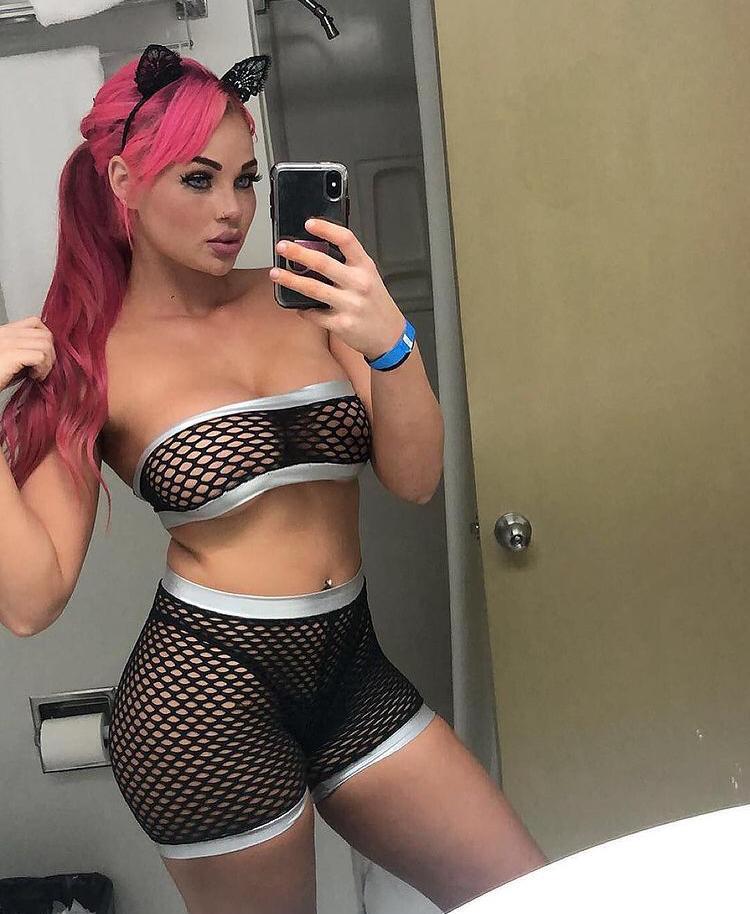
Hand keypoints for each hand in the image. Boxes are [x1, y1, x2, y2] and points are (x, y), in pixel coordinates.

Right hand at [0, 315, 55, 390]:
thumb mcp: (11, 358)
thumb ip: (26, 350)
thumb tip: (47, 354)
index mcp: (5, 331)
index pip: (35, 323)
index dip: (46, 340)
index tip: (43, 356)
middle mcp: (7, 333)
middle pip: (45, 334)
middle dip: (50, 353)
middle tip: (43, 368)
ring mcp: (8, 342)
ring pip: (46, 344)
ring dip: (47, 362)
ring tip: (37, 373)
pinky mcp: (11, 354)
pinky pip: (40, 356)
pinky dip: (42, 369)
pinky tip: (33, 376)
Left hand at [270, 218, 405, 360]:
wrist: (389, 335)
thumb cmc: (375, 303)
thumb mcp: (368, 276)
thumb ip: (347, 264)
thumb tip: (314, 251)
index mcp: (365, 267)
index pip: (346, 240)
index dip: (326, 229)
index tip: (309, 224)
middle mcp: (359, 283)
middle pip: (323, 263)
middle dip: (298, 253)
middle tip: (282, 247)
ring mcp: (350, 304)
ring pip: (313, 288)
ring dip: (290, 280)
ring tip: (276, 273)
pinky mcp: (342, 324)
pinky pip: (315, 315)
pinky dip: (303, 310)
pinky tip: (298, 306)